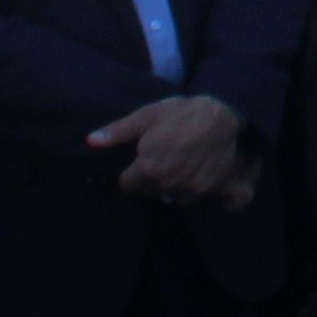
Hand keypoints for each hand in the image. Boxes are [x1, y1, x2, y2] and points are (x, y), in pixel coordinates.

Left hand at [88, 91, 252, 207]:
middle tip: (165, 156)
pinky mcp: (212, 193)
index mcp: (149, 169)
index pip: (127, 185)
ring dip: (173, 187)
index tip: (144, 157)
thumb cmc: (182, 113)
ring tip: (182, 163)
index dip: (132, 171)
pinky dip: (198, 196)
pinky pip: (199, 204)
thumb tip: (90, 141)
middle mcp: (169, 186)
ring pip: (172, 198)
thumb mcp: (148, 115)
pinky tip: (201, 179)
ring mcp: (192, 192)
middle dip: (151, 180)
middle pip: (149, 193)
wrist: (225, 112)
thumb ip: (117, 131)